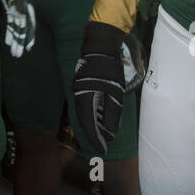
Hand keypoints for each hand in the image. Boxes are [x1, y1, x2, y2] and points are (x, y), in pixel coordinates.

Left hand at [0, 0, 35, 57]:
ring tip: (14, 52)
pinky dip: (9, 32)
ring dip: (15, 40)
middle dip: (21, 43)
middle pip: (23, 30)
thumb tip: (22, 15)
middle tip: (18, 55)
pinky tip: (7, 40)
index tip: (28, 48)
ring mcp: (16, 10)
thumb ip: (20, 2)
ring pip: (16, 29)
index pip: (29, 25)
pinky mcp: (9, 8)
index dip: (29, 37)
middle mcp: (23, 10)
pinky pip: (10, 23)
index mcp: (26, 6)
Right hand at [74, 20, 127, 152]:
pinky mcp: (82, 85)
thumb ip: (113, 113)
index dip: (96, 139)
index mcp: (85, 97)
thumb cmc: (109, 67)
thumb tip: (111, 133)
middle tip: (104, 145)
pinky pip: (86, 104)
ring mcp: (78, 89)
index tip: (103, 150)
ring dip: (94, 123)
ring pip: (85, 113)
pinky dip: (93, 113)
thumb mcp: (116, 92)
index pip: (88, 124)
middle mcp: (78, 95)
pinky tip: (102, 115)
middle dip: (94, 134)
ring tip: (106, 131)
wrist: (99, 44)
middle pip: (84, 120)